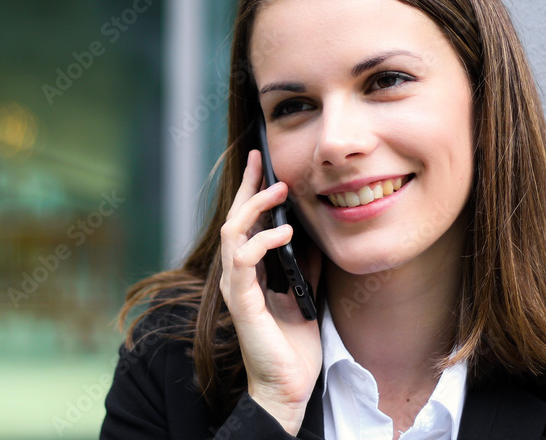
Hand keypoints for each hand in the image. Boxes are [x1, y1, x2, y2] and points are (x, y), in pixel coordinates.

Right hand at [219, 149, 322, 433]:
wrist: (288, 386)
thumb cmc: (293, 346)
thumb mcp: (304, 293)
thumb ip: (303, 266)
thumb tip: (311, 237)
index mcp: (248, 272)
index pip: (246, 222)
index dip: (252, 191)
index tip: (262, 164)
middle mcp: (235, 275)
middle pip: (234, 219)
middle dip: (248, 186)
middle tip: (261, 160)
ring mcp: (235, 287)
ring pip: (233, 233)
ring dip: (255, 207)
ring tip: (279, 191)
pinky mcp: (241, 302)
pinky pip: (243, 262)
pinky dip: (262, 242)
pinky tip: (283, 233)